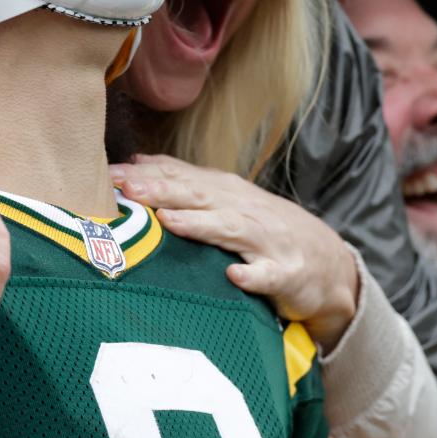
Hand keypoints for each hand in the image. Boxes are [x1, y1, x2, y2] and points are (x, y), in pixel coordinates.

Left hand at [111, 154, 359, 347]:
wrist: (329, 262)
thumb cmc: (266, 231)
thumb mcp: (227, 200)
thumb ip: (184, 182)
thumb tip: (137, 162)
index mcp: (225, 194)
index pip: (181, 177)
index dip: (145, 175)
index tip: (107, 174)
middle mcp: (243, 211)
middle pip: (198, 196)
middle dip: (162, 190)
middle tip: (126, 188)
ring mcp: (266, 242)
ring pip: (229, 229)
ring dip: (199, 224)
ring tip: (167, 220)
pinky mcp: (286, 274)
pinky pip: (268, 275)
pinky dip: (252, 275)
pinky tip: (235, 275)